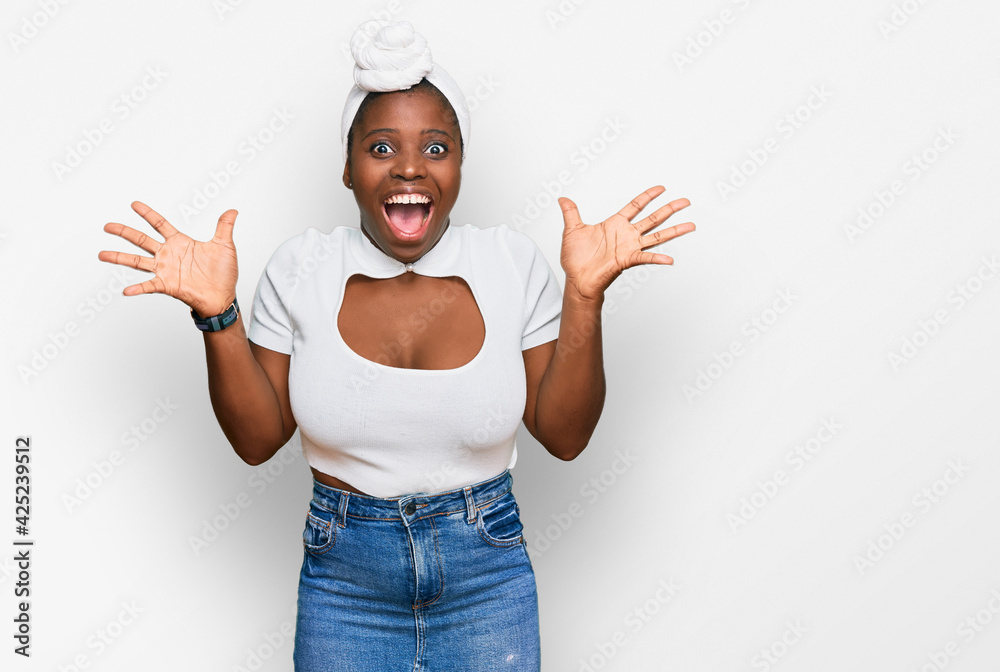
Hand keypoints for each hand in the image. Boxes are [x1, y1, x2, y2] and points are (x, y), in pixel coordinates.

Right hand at [98, 202, 239, 316]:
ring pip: (138, 261)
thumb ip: (224, 227)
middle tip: (107, 226)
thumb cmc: (223, 273)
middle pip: (141, 240)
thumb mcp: (225, 246)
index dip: (148, 214)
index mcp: (180, 242)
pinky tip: (126, 290)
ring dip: (119, 258)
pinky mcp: (167, 285)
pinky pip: (149, 286)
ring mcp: (165, 270)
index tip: (133, 204)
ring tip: (102, 254)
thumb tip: (232, 211)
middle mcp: (168, 255)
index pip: (160, 224)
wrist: (223, 296)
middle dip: (124, 232)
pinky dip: (138, 288)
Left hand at [558, 185, 694, 302]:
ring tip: (691, 225)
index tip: (662, 188)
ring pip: (656, 236)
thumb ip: (571, 212)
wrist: (576, 279)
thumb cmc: (575, 259)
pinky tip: (670, 259)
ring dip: (674, 231)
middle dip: (670, 209)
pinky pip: (645, 258)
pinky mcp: (627, 260)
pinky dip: (658, 258)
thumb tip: (562, 198)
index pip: (635, 206)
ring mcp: (629, 247)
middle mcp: (626, 235)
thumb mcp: (572, 230)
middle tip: (686, 201)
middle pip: (653, 218)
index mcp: (615, 224)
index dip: (648, 196)